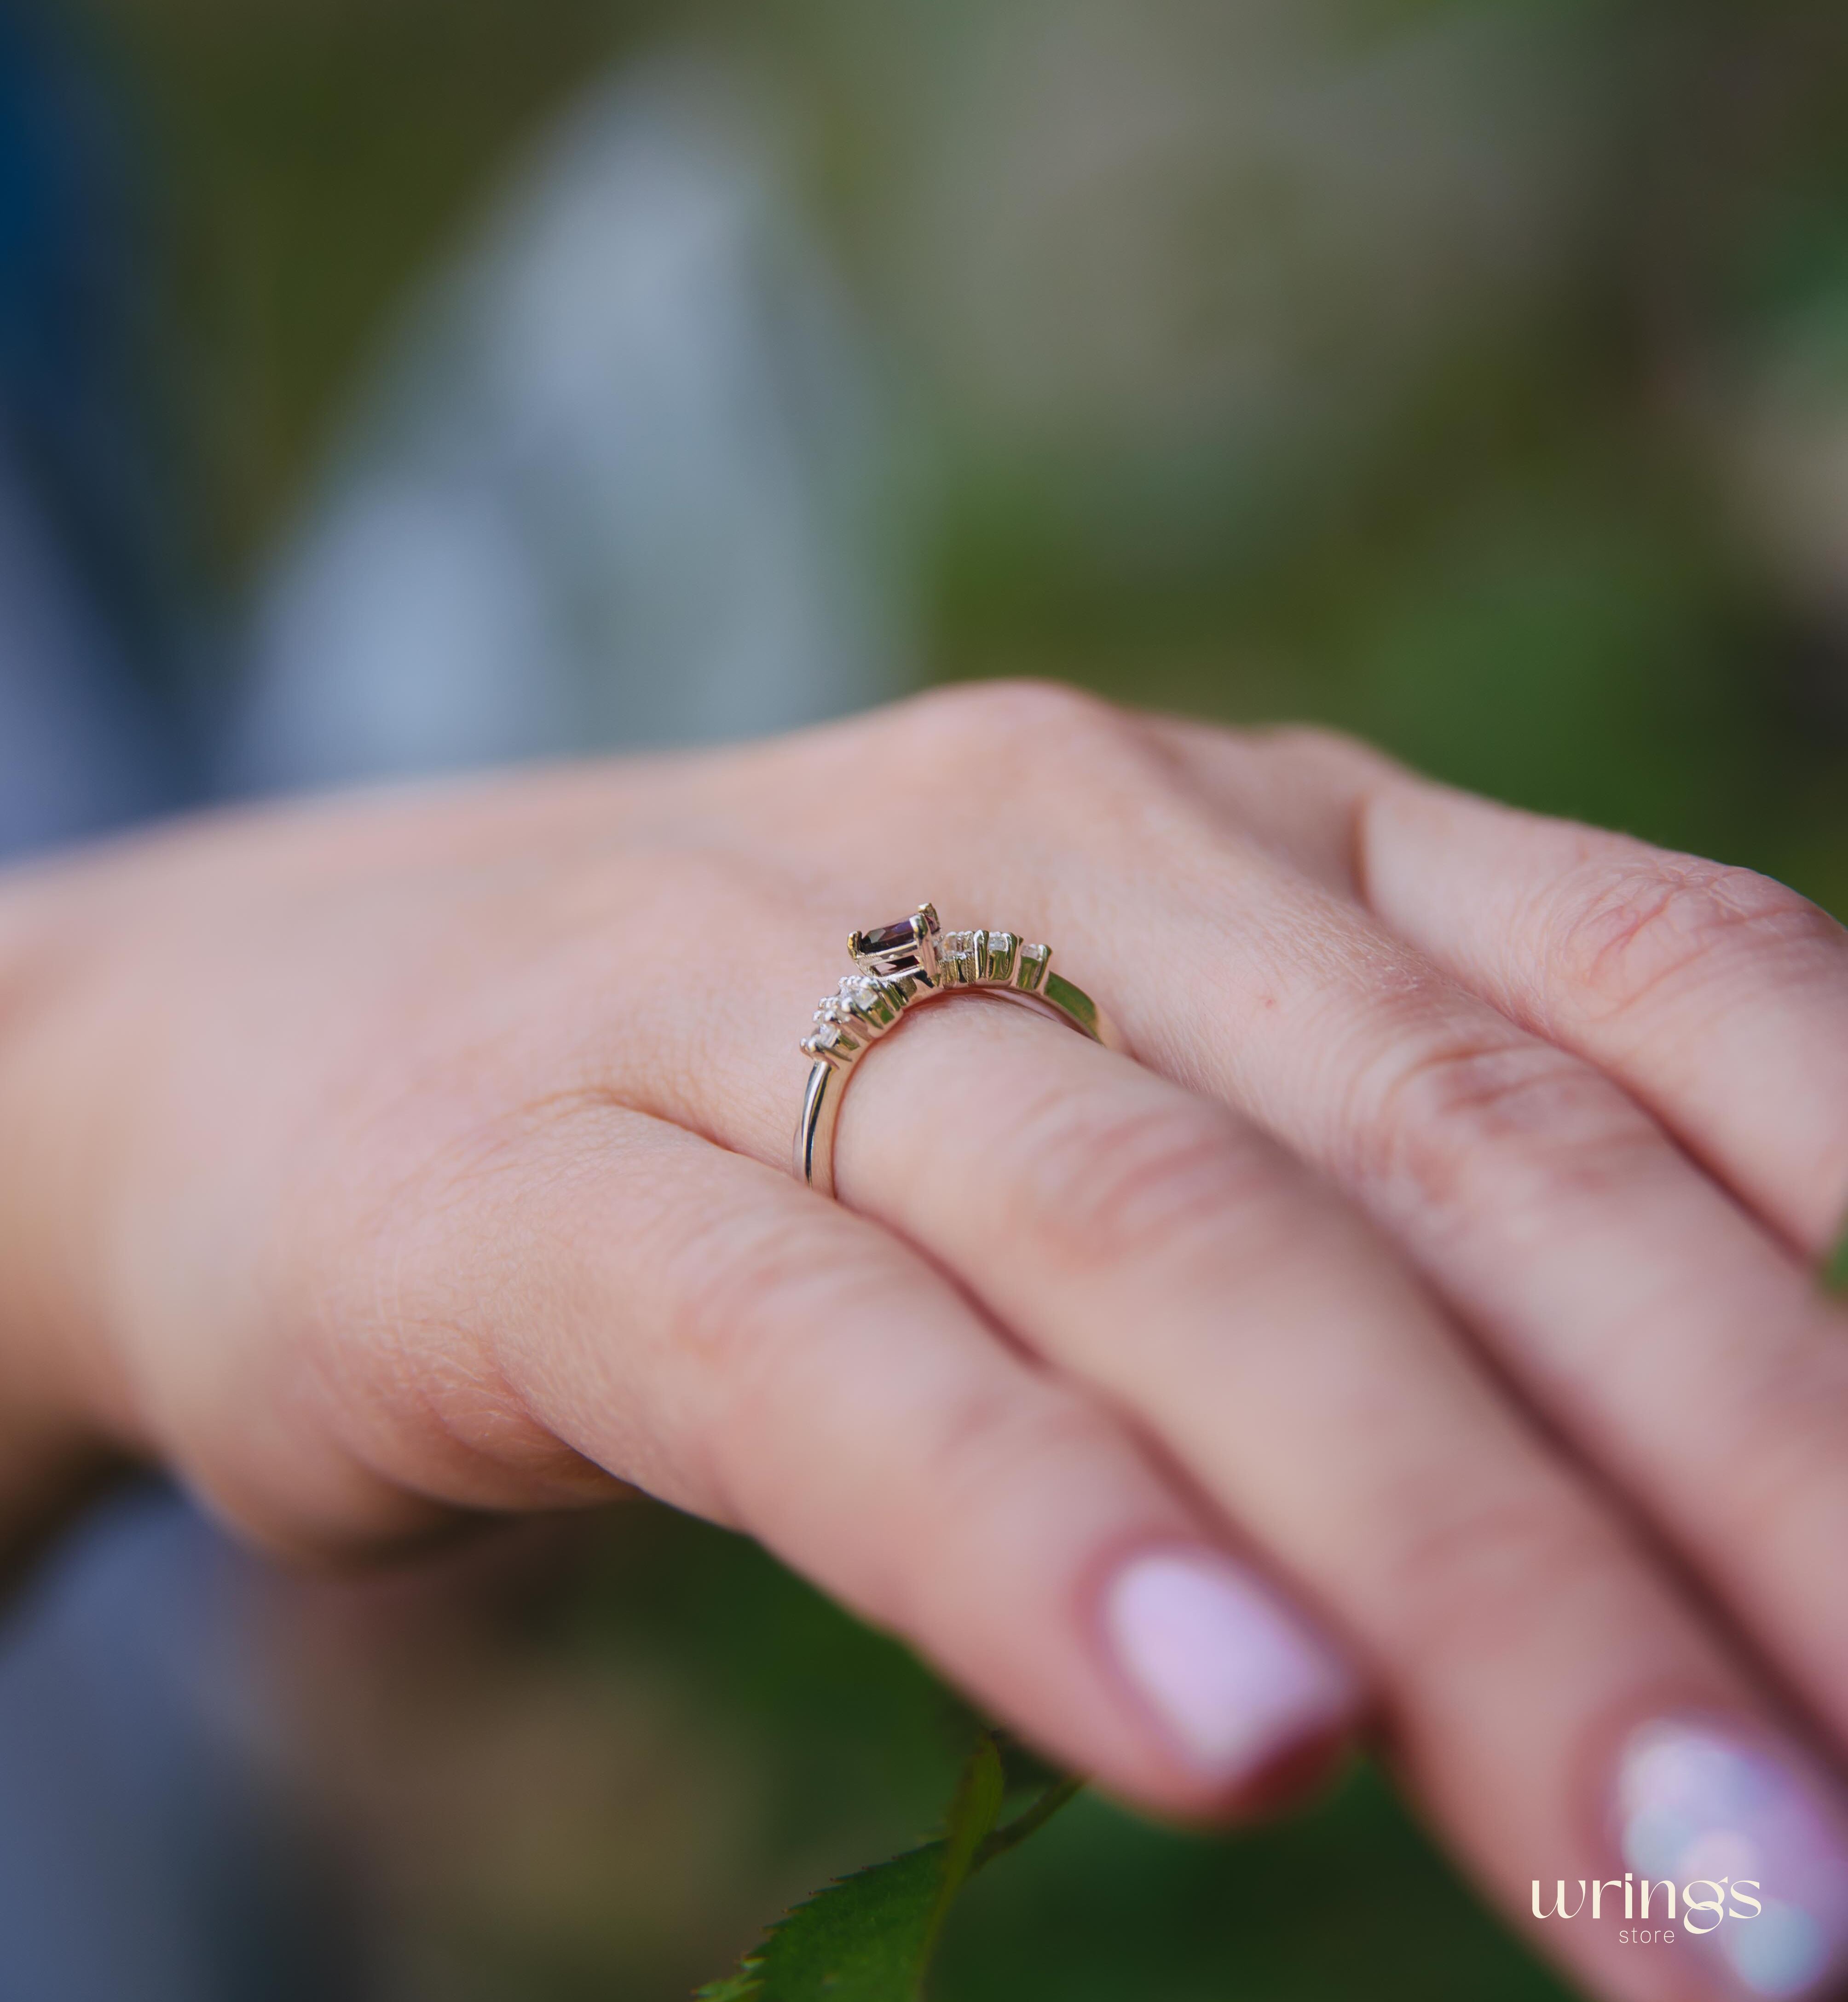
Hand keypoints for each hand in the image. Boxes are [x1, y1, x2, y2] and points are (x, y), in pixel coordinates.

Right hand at [2, 681, 1844, 2001]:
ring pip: (1172, 1251)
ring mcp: (772, 975)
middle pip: (1459, 1164)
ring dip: (1450, 1561)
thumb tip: (1727, 1471)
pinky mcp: (534, 1157)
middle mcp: (1061, 848)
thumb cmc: (787, 1112)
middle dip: (1741, 1488)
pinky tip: (1214, 1719)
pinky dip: (1030, 1530)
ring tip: (1676, 1878)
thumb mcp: (1142, 1109)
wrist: (290, 1030)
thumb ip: (1390, 1228)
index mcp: (1264, 838)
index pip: (1671, 1001)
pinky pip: (817, 1342)